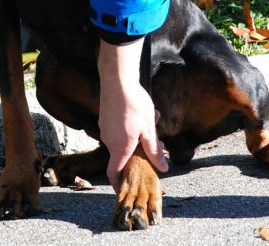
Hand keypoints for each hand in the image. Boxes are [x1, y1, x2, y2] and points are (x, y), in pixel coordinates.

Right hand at [98, 39, 167, 192]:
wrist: (117, 79)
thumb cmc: (133, 104)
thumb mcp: (149, 129)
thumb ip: (154, 150)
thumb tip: (162, 168)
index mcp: (119, 147)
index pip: (113, 173)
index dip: (118, 184)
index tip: (125, 189)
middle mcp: (109, 140)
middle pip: (124, 154)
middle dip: (141, 151)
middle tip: (157, 142)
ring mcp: (105, 127)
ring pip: (124, 138)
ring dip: (139, 134)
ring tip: (154, 118)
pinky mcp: (105, 117)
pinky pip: (119, 128)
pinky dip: (132, 125)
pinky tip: (144, 111)